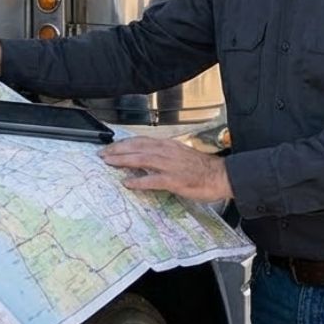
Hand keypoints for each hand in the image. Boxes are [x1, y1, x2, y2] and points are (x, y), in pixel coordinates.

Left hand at [100, 138, 232, 202]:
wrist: (221, 176)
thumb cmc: (201, 168)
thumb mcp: (180, 155)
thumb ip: (163, 155)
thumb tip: (145, 159)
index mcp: (168, 145)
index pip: (140, 140)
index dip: (123, 143)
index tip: (110, 147)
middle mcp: (167, 151)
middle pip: (137, 147)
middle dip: (118, 150)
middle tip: (102, 154)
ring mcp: (170, 165)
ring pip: (141, 159)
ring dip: (123, 160)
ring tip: (109, 163)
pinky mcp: (174, 180)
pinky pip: (152, 180)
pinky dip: (138, 180)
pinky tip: (127, 183)